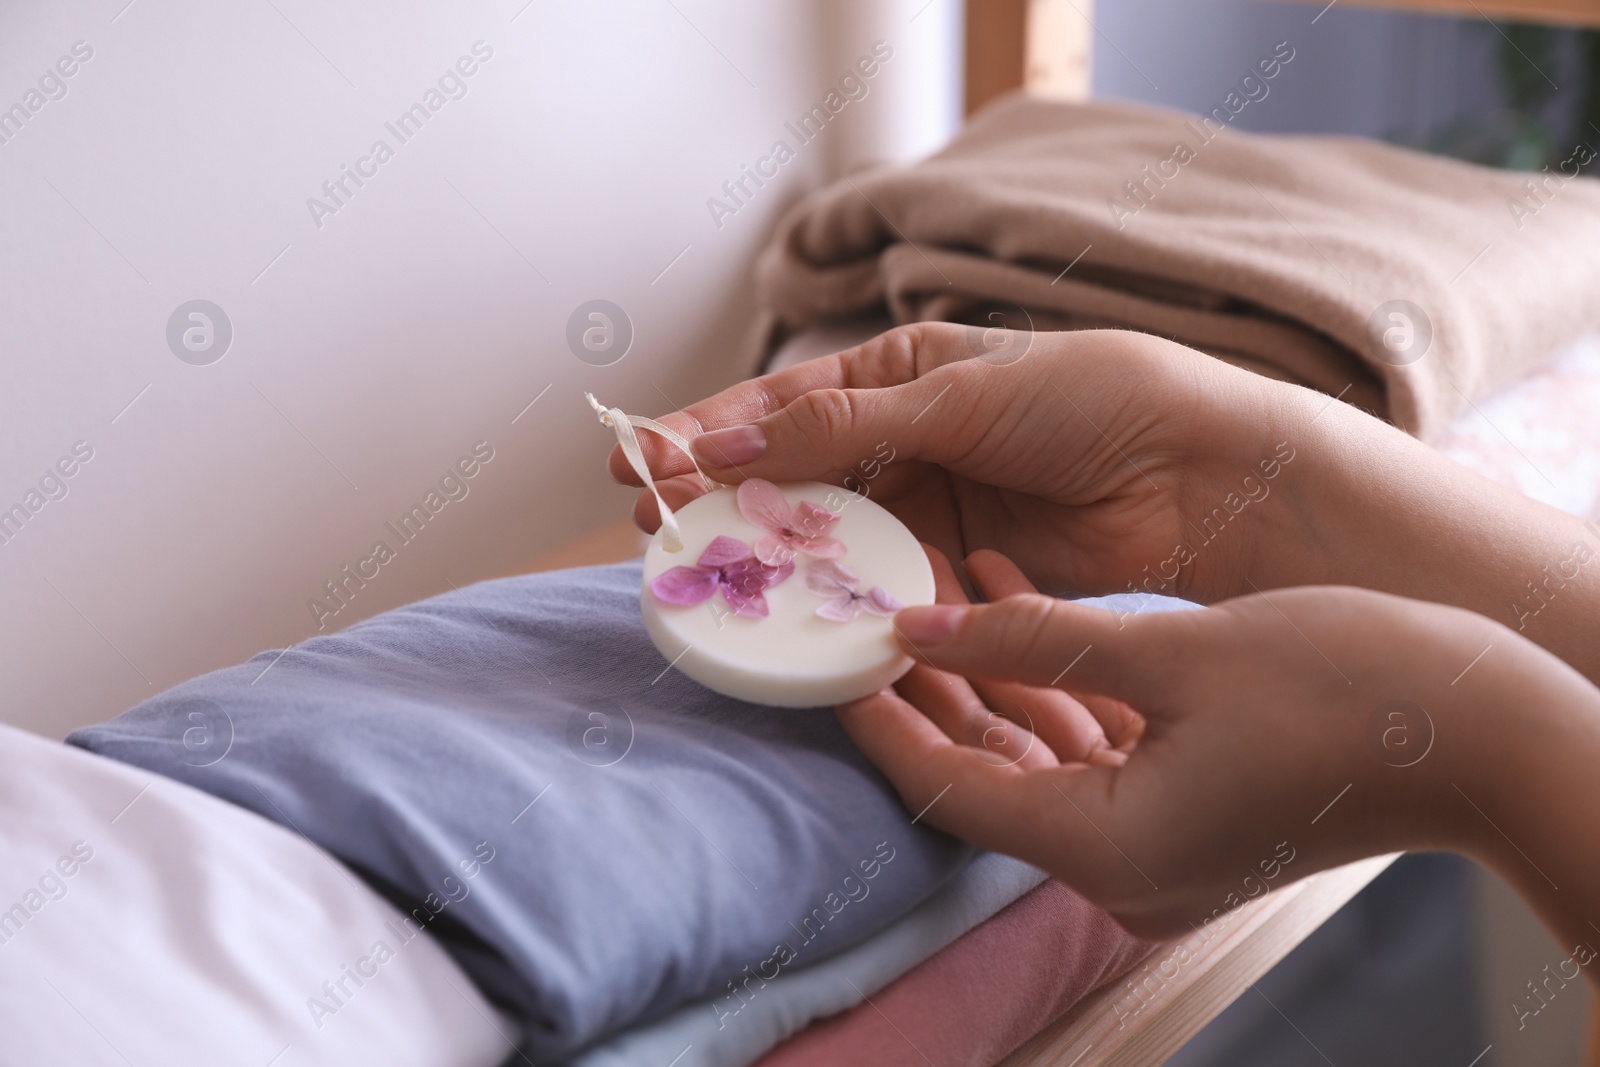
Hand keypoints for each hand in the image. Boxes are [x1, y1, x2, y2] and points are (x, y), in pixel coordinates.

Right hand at [611, 324, 1325, 603]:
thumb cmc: (1095, 399)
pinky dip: (841, 597)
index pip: (784, 405)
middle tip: (653, 523)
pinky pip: (881, 586)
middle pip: (791, 477)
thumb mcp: (959, 396)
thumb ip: (844, 427)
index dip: (706, 430)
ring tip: (705, 569)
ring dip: (772, 553)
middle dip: (722, 498)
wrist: (1202, 476)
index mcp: (904, 374)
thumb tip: (728, 441)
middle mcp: (906, 442)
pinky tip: (797, 608)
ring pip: (828, 536)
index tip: (636, 457)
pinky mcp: (958, 573)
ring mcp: (930, 511)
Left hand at [839, 550, 1566, 940]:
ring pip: (1038, 761)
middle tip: (873, 615)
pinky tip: (1020, 609)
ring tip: (936, 594)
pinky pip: (1096, 754)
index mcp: (1106, 846)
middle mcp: (1123, 867)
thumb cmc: (1342, 685)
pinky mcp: (1192, 817)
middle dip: (929, 696)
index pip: (951, 790)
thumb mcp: (1167, 651)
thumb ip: (1031, 639)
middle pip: (987, 778)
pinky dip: (1057, 694)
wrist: (1487, 731)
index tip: (835, 659)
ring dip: (991, 684)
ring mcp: (1160, 848)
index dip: (883, 723)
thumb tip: (918, 626)